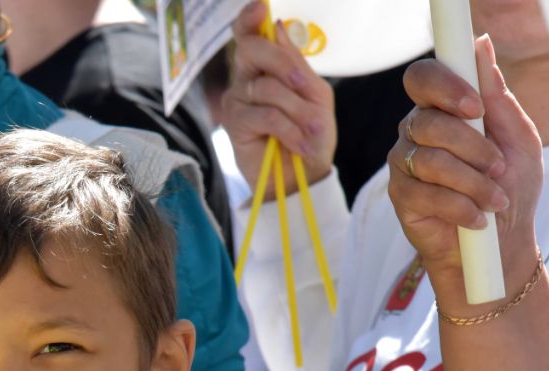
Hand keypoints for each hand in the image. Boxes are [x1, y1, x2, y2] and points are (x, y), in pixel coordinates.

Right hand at [221, 0, 335, 197]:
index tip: (259, 6)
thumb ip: (296, 63)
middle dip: (283, 64)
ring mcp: (238, 100)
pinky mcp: (234, 124)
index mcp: (267, 66)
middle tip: (305, 86)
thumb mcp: (315, 95)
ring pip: (267, 88)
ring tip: (311, 132)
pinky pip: (265, 114)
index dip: (249, 18)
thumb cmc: (310, 135)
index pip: (249, 34)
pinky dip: (289, 129)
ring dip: (297, 111)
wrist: (303, 176)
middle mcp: (247, 78)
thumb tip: (275, 27)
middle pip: (252, 49)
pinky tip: (300, 143)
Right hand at [386, 36, 542, 311]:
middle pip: (429, 122)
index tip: (475, 108)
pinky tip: (476, 218)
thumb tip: (480, 47)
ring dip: (472, 182)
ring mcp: (403, 165)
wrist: (499, 245)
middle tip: (499, 169)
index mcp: (442, 111)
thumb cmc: (509, 188)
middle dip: (473, 148)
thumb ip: (497, 98)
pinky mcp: (400, 199)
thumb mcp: (517, 138)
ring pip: (429, 160)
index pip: (424, 79)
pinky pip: (425, 194)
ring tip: (495, 200)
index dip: (445, 87)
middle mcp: (415, 133)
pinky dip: (459, 207)